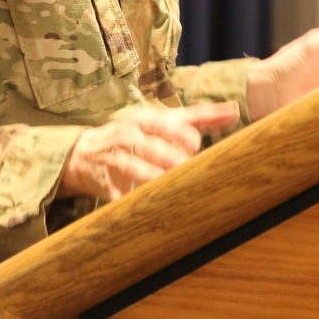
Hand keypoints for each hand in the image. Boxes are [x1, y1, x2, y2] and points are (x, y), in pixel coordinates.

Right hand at [58, 101, 240, 201]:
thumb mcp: (161, 122)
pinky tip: (151, 208)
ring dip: (155, 178)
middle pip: (151, 147)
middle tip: (187, 168)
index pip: (164, 124)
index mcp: (143, 120)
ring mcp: (116, 161)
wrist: (84, 154)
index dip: (181, 136)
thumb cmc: (134, 134)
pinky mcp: (108, 185)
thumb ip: (198, 117)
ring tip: (173, 185)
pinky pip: (122, 194)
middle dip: (170, 159)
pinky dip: (135, 201)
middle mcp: (128, 137)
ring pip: (136, 169)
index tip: (196, 146)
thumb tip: (234, 110)